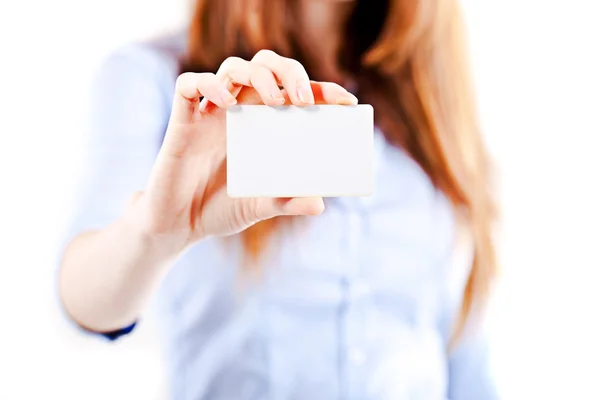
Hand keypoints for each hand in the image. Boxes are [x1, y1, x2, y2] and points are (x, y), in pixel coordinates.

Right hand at [134, 49, 357, 247]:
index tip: (346, 100)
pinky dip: (209, 85)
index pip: (295, 93)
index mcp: (263, 125)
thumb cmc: (221, 210)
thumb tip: (320, 204)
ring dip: (258, 75)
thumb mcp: (260, 207)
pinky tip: (226, 102)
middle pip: (266, 66)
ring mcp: (211, 112)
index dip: (322, 89)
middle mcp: (240, 111)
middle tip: (302, 100)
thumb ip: (287, 202)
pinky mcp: (183, 119)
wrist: (180, 225)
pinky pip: (189, 85)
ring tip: (273, 101)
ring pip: (233, 67)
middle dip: (289, 72)